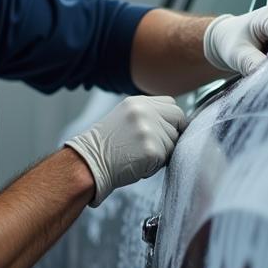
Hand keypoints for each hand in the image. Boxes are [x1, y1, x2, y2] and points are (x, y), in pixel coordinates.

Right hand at [64, 95, 185, 206]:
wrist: (88, 163)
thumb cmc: (105, 146)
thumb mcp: (125, 117)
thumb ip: (148, 114)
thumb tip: (174, 121)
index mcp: (138, 102)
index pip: (172, 104)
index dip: (171, 119)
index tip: (163, 130)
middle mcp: (145, 112)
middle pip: (178, 119)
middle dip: (172, 133)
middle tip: (154, 145)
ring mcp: (150, 130)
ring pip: (174, 141)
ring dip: (163, 151)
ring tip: (139, 154)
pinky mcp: (153, 150)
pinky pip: (167, 158)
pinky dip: (155, 165)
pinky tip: (138, 164)